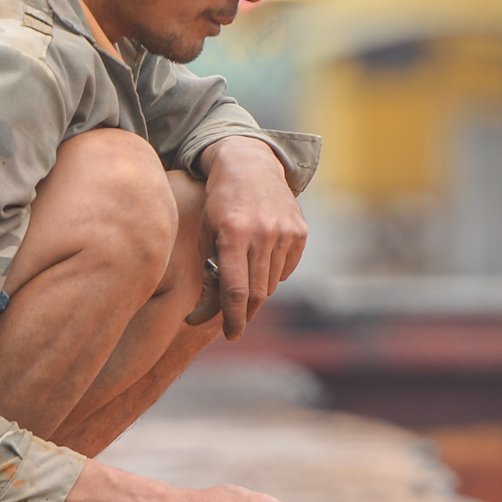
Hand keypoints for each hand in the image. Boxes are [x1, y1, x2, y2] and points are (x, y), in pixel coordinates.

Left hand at [193, 136, 306, 338]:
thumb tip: (202, 318)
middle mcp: (263, 232)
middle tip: (235, 322)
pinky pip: (286, 268)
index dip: (233, 318)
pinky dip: (273, 274)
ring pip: (273, 283)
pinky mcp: (300, 231)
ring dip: (257, 291)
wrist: (249, 166)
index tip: (231, 335)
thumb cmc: (218, 205)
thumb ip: (207, 277)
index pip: (236, 289)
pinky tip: (260, 259)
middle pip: (258, 292)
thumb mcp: (205, 236)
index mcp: (233, 233)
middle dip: (245, 313)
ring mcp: (285, 231)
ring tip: (243, 279)